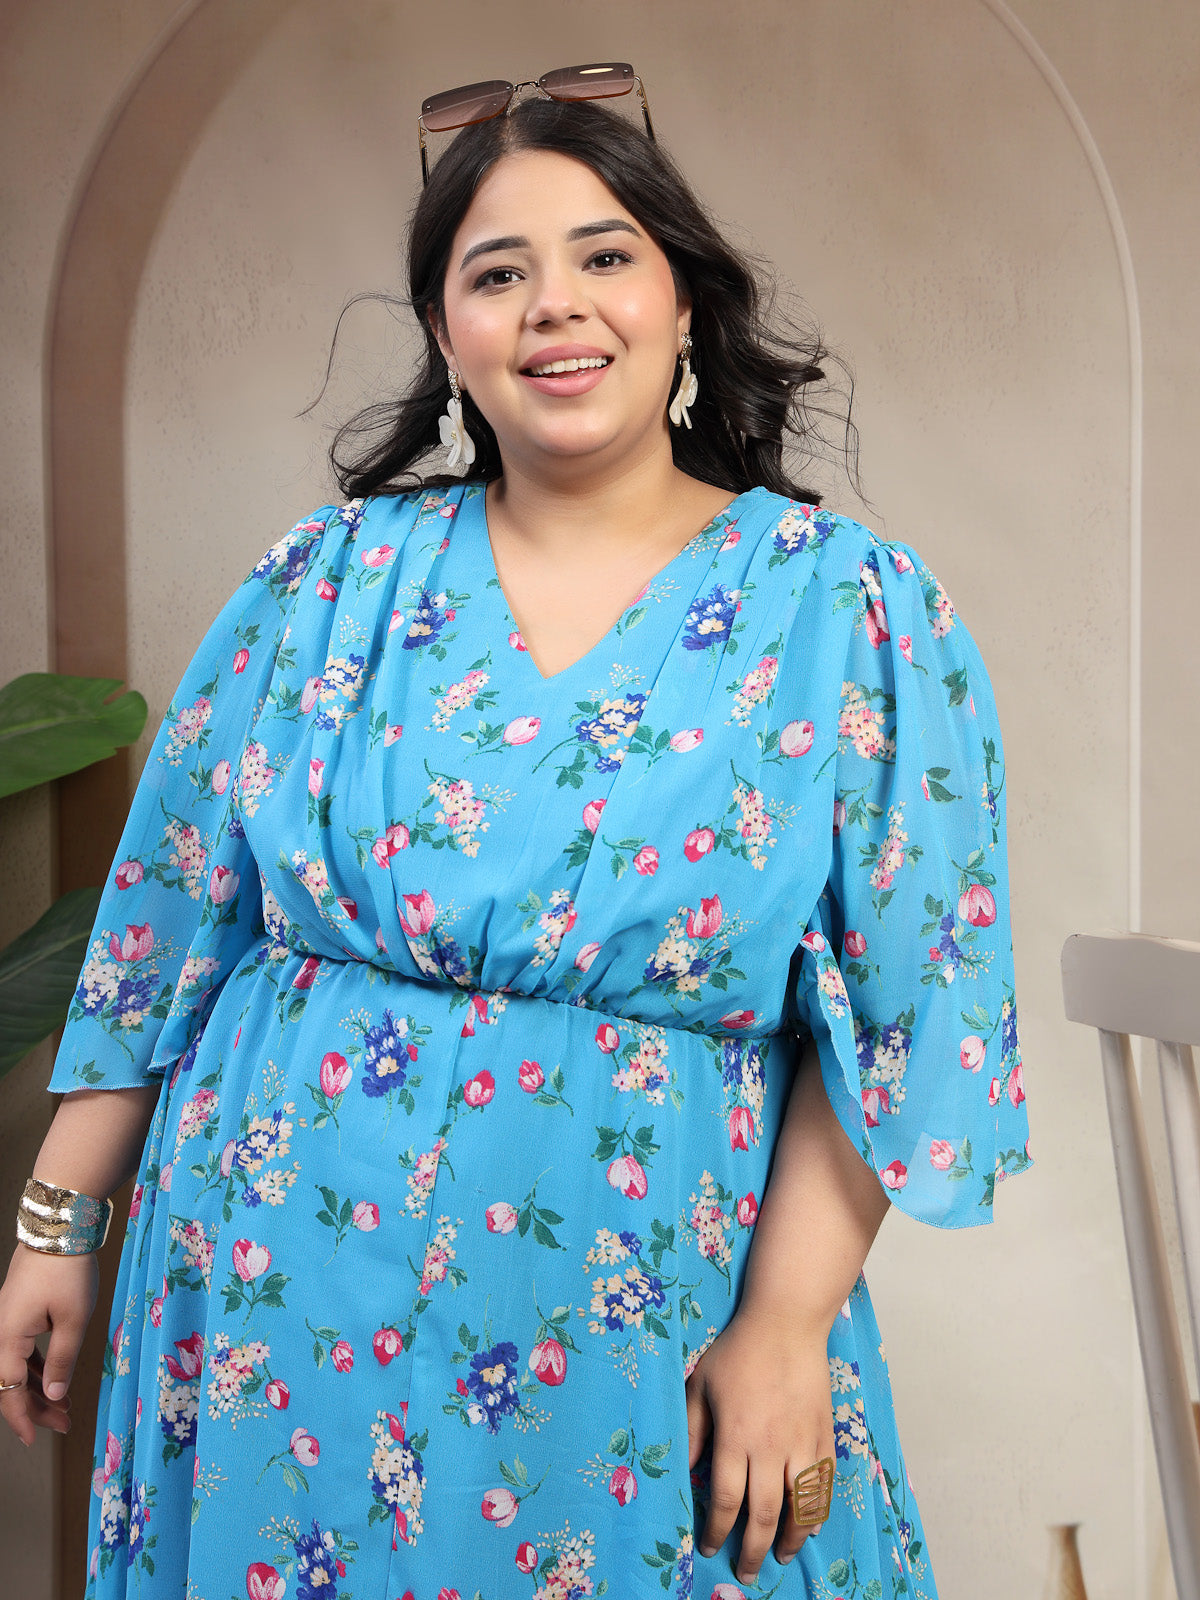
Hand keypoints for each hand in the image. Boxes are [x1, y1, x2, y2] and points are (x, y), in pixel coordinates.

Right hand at [0, 1243, 98, 1445]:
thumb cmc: (68, 1272)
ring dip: (37, 1388)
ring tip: (64, 1405)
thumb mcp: (73, 1319)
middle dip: (35, 1407)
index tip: (34, 1440)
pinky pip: (20, 1350)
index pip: (8, 1391)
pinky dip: (36, 1367)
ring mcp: (6, 1322)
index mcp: (6, 1338)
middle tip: (63, 1424)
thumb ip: (62, 1359)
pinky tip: (54, 1377)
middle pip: (10, 1383)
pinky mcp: (17, 1313)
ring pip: (15, 1367)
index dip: (22, 1418)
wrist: (60, 1229)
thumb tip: (53, 1394)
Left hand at [686, 1305, 834, 1584]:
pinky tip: (809, 1526)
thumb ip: (693, 1429)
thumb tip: (687, 1470)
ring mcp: (801, 1443)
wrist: (786, 1323)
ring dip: (790, 1539)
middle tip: (747, 1571)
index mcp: (735, 1436)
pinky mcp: (823, 1435)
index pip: (725, 1499)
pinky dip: (817, 1512)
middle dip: (753, 1549)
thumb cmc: (738, 1351)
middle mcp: (769, 1447)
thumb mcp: (701, 1384)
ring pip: (799, 1507)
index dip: (716, 1529)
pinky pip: (823, 1485)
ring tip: (780, 1557)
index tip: (709, 1546)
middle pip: (763, 1514)